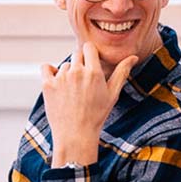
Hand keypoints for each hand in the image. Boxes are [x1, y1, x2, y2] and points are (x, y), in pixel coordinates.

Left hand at [41, 42, 138, 167]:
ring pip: (64, 64)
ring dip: (68, 72)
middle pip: (77, 54)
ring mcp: (61, 78)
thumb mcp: (113, 94)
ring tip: (72, 91)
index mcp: (94, 72)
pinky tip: (57, 82)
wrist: (75, 135)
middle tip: (83, 82)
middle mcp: (77, 72)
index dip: (90, 55)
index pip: (89, 47)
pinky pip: (46, 67)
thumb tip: (134, 57)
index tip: (91, 65)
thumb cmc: (96, 115)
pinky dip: (50, 72)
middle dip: (81, 64)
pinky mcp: (47, 85)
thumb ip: (122, 72)